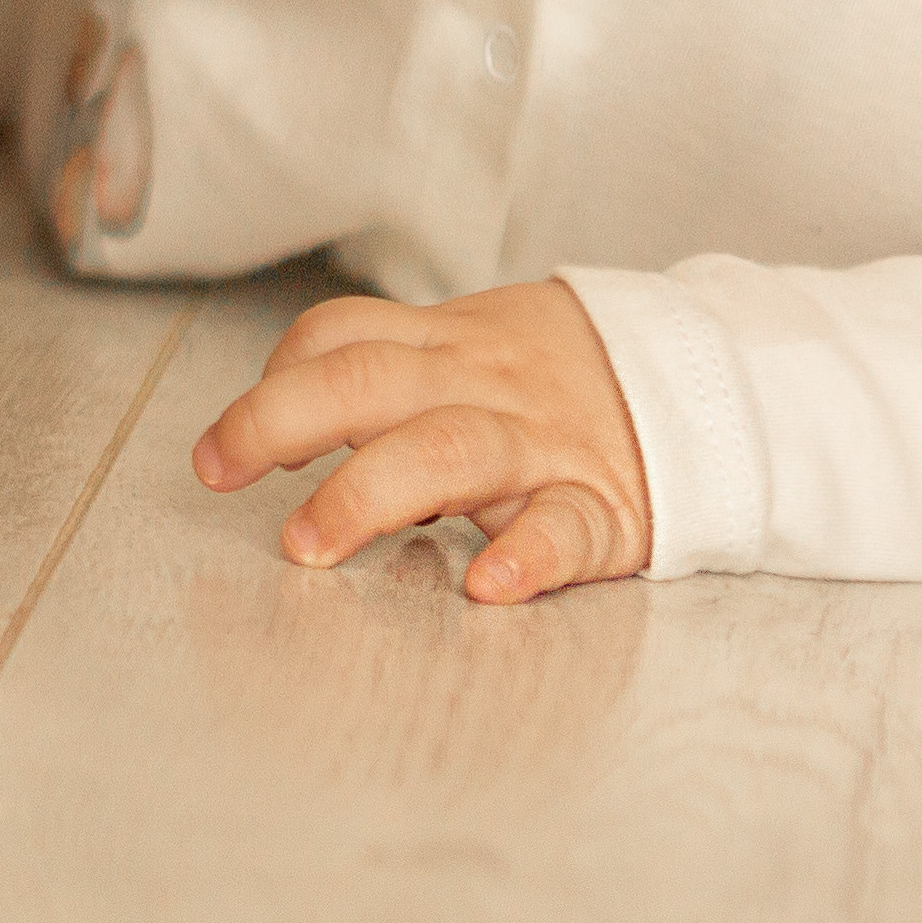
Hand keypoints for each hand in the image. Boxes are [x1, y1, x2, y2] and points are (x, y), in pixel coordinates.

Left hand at [192, 277, 652, 601]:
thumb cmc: (562, 380)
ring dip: (370, 491)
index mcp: (448, 346)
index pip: (344, 336)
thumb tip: (287, 423)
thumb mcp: (475, 350)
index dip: (274, 379)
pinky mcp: (604, 507)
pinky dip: (527, 555)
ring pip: (450, 448)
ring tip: (310, 543)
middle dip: (282, 420)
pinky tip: (490, 586)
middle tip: (220, 471)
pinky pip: (565, 527)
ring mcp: (543, 443)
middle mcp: (483, 384)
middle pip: (369, 382)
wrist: (701, 383)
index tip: (222, 447)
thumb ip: (390, 377)